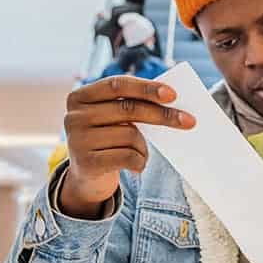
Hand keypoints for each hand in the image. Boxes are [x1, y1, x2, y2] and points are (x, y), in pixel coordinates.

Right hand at [60, 75, 195, 218]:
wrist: (87, 177)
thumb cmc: (108, 140)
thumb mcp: (113, 119)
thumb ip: (131, 106)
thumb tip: (171, 100)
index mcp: (80, 97)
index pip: (117, 85)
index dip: (146, 88)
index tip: (173, 94)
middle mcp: (73, 116)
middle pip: (128, 109)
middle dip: (162, 115)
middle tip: (189, 121)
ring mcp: (77, 140)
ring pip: (130, 136)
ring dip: (144, 147)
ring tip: (140, 153)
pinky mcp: (85, 163)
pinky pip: (127, 157)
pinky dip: (140, 162)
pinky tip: (137, 166)